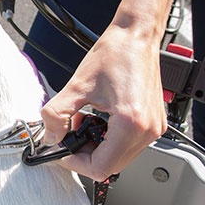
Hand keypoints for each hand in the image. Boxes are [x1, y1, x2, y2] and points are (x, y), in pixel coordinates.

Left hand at [40, 5, 167, 180]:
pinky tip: (99, 119)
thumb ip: (57, 114)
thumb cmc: (115, 53)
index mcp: (131, 123)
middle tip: (71, 132)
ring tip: (85, 121)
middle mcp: (147, 130)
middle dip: (85, 154)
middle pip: (110, 167)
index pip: (100, 167)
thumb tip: (49, 137)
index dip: (75, 163)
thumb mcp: (77, 85)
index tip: (62, 151)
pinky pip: (129, 146)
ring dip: (97, 147)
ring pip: (119, 158)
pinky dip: (110, 139)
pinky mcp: (154, 124)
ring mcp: (154, 128)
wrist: (136, 36)